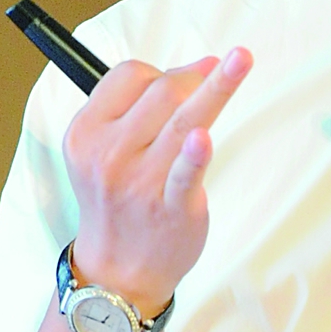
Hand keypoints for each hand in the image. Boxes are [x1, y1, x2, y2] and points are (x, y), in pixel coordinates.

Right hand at [63, 48, 252, 313]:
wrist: (116, 271)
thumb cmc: (119, 199)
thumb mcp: (106, 149)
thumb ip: (142, 105)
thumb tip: (204, 64)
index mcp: (87, 132)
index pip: (128, 75)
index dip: (162, 70)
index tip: (185, 77)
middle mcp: (109, 154)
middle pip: (162, 91)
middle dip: (194, 78)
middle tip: (217, 79)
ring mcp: (140, 181)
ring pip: (183, 120)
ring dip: (217, 86)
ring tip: (242, 60)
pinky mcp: (171, 206)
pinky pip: (184, 175)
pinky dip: (195, 156)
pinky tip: (204, 138)